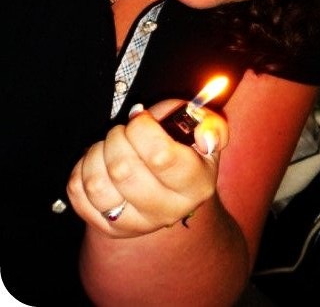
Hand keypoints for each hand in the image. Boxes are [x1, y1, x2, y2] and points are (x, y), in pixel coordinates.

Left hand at [67, 100, 227, 237]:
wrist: (171, 190)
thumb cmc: (185, 149)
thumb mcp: (204, 131)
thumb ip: (213, 126)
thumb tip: (206, 138)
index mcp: (196, 185)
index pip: (159, 156)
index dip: (141, 128)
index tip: (142, 118)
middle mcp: (168, 210)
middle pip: (122, 169)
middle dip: (117, 137)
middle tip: (124, 130)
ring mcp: (137, 224)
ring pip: (96, 184)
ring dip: (97, 153)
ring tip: (109, 145)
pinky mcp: (109, 228)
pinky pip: (78, 193)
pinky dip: (81, 169)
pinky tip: (98, 162)